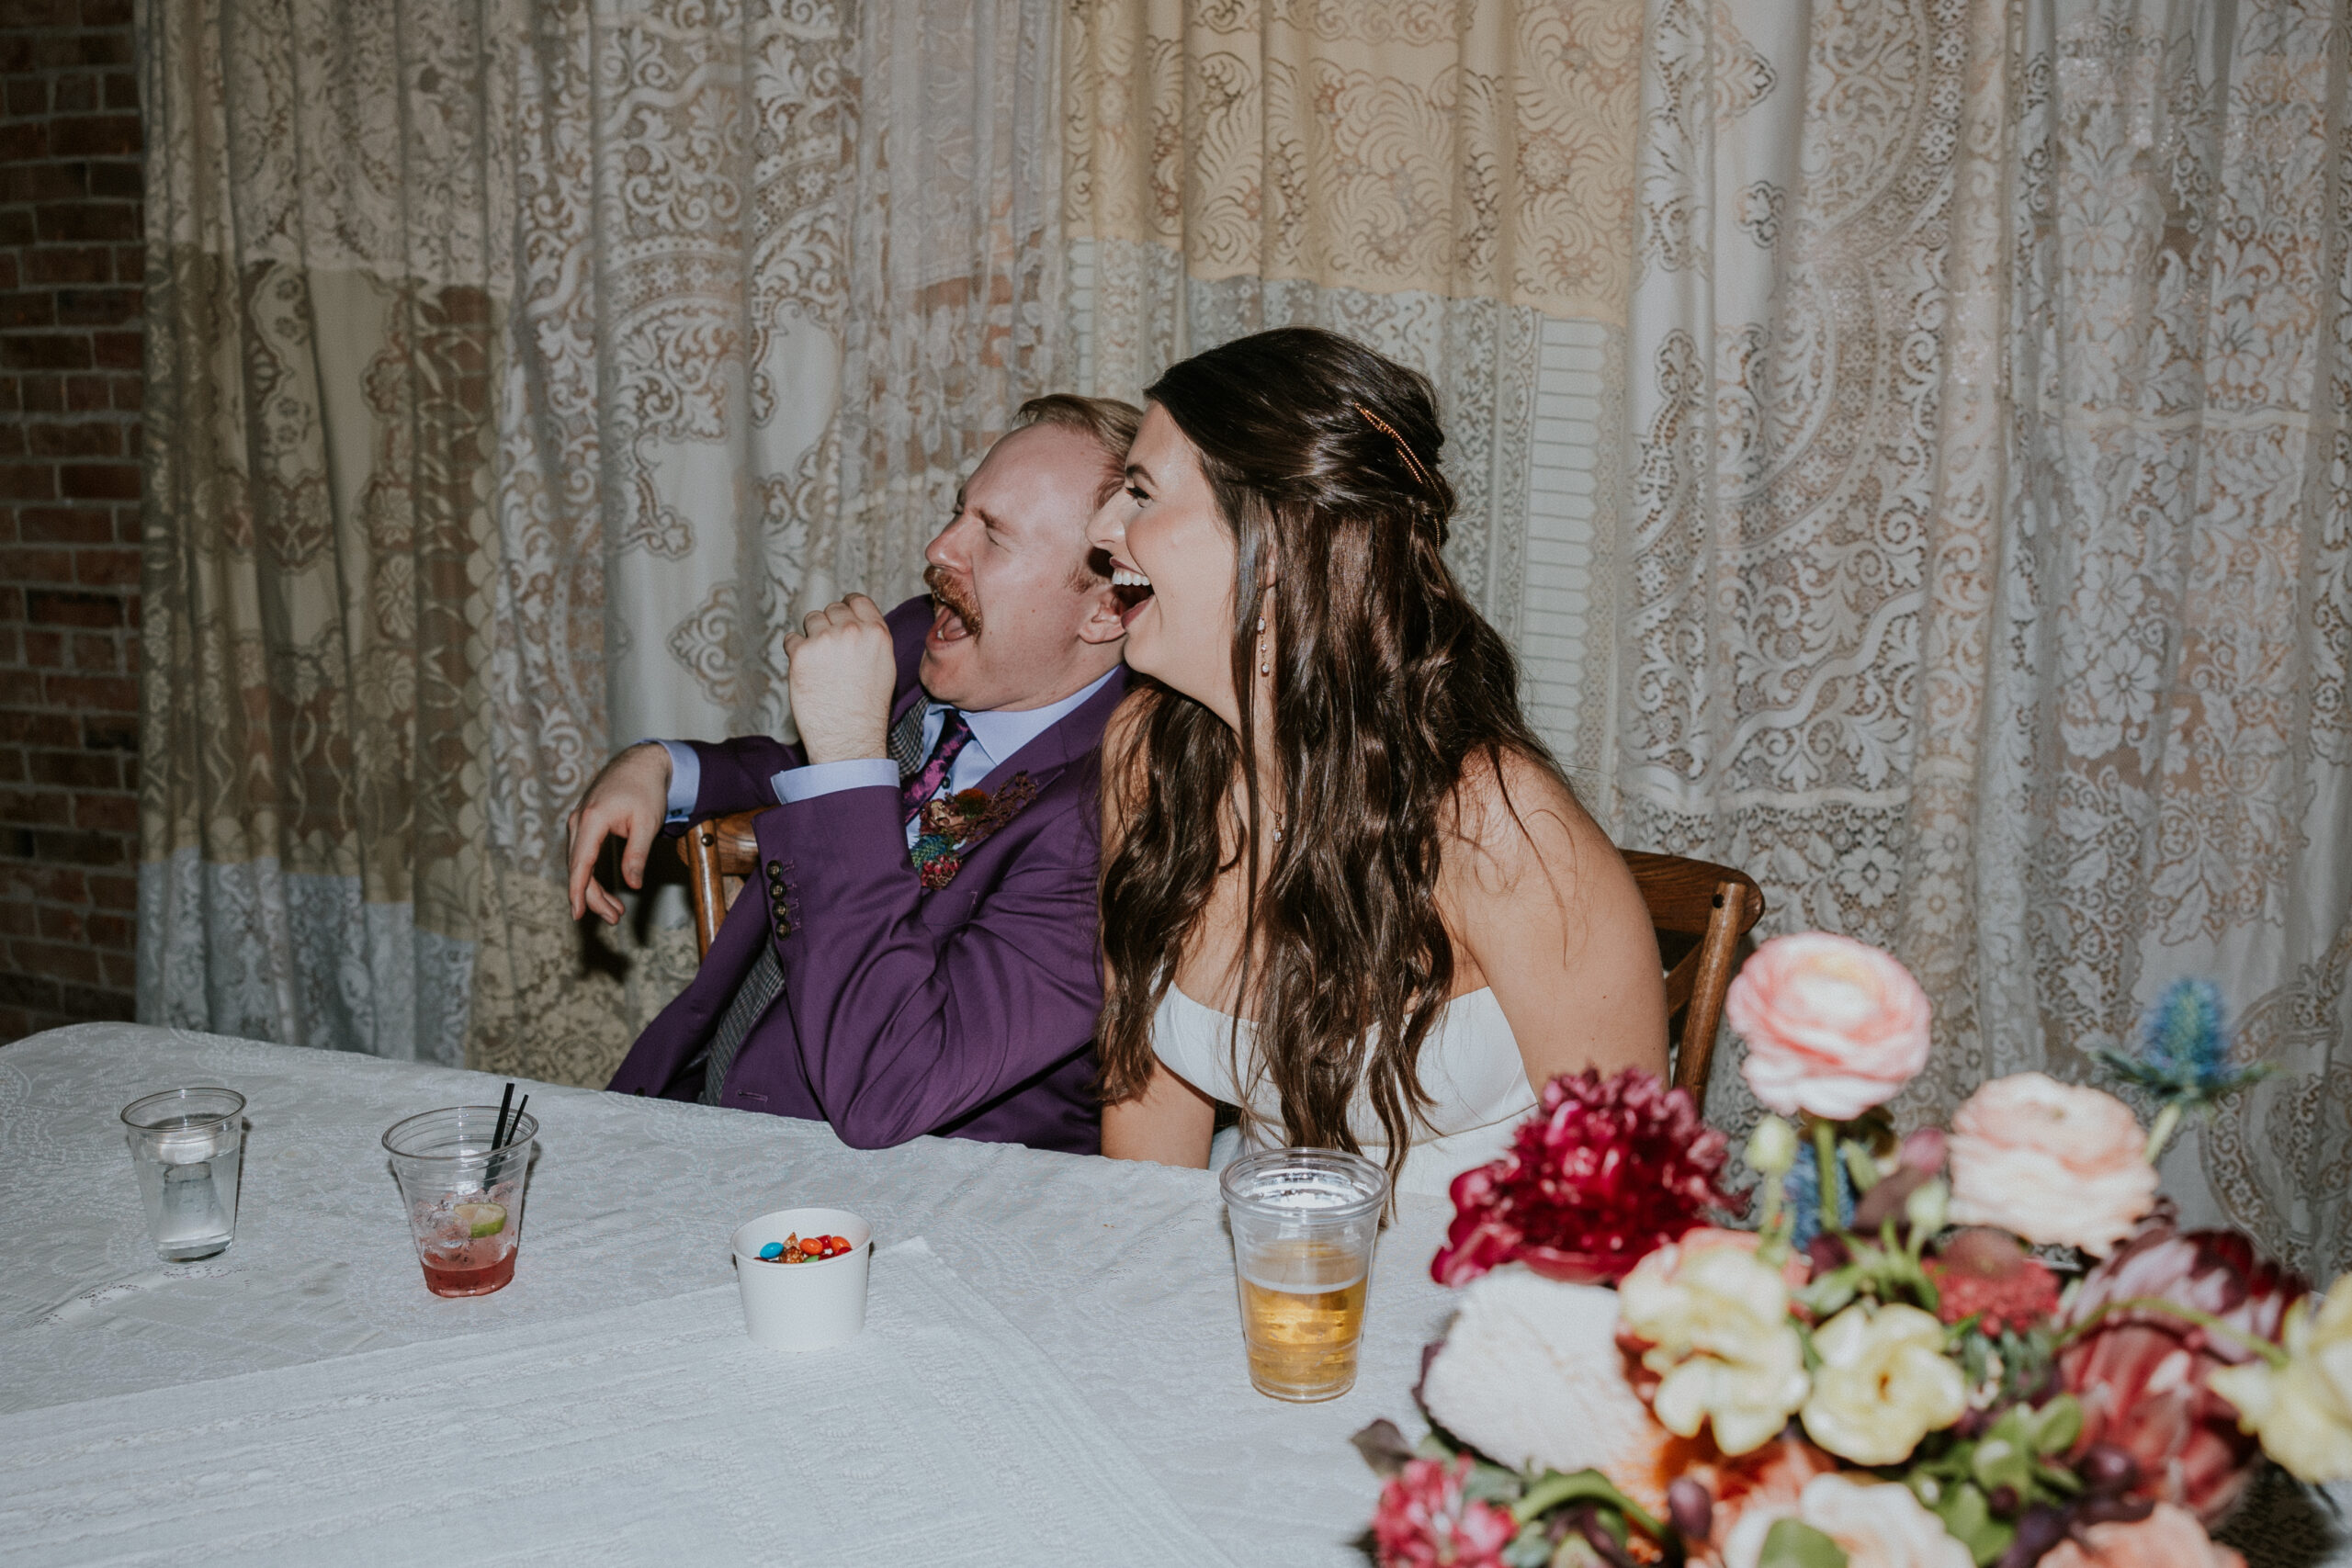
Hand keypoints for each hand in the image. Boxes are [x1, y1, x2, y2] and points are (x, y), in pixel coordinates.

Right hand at [565, 742, 672, 923]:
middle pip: (578, 868)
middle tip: (615, 918)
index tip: (577, 914)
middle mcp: (578, 820)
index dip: (578, 891)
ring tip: (615, 911)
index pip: (580, 863)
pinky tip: (605, 891)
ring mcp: (578, 821)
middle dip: (593, 897)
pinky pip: (582, 855)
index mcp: (592, 819)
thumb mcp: (647, 823)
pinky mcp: (584, 824)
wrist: (641, 763)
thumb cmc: (646, 790)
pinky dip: (592, 875)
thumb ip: (637, 854)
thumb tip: (632, 884)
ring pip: (579, 864)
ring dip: (594, 889)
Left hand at [784, 594, 897, 764]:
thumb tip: (854, 622)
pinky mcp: (801, 653)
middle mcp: (852, 631)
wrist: (849, 737)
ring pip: (810, 620)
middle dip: (828, 625)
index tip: (840, 618)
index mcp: (877, 633)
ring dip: (811, 637)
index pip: (857, 600)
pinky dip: (795, 652)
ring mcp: (825, 640)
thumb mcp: (885, 666)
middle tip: (829, 651)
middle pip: (832, 609)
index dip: (846, 608)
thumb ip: (871, 639)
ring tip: (819, 664)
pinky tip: (805, 671)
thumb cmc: (868, 709)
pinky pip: (791, 639)